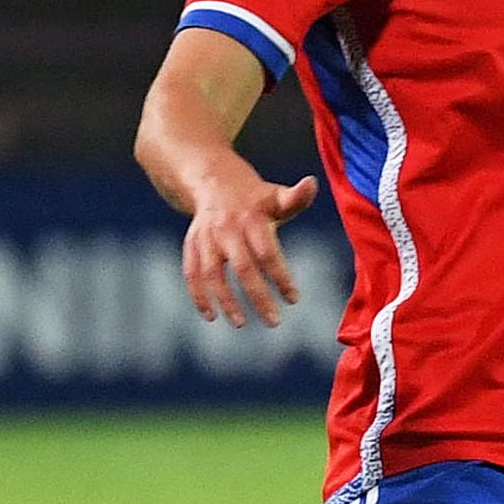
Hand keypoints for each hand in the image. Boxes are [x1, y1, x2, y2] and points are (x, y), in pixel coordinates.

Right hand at [183, 170, 318, 327]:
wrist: (212, 180)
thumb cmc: (254, 198)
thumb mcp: (276, 195)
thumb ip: (296, 198)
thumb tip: (312, 183)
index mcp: (251, 218)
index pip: (267, 253)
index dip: (281, 277)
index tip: (294, 299)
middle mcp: (226, 229)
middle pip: (242, 267)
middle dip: (258, 296)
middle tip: (274, 322)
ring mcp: (206, 238)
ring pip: (212, 274)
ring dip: (225, 300)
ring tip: (240, 323)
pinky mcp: (192, 245)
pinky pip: (191, 273)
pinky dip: (198, 295)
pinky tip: (210, 316)